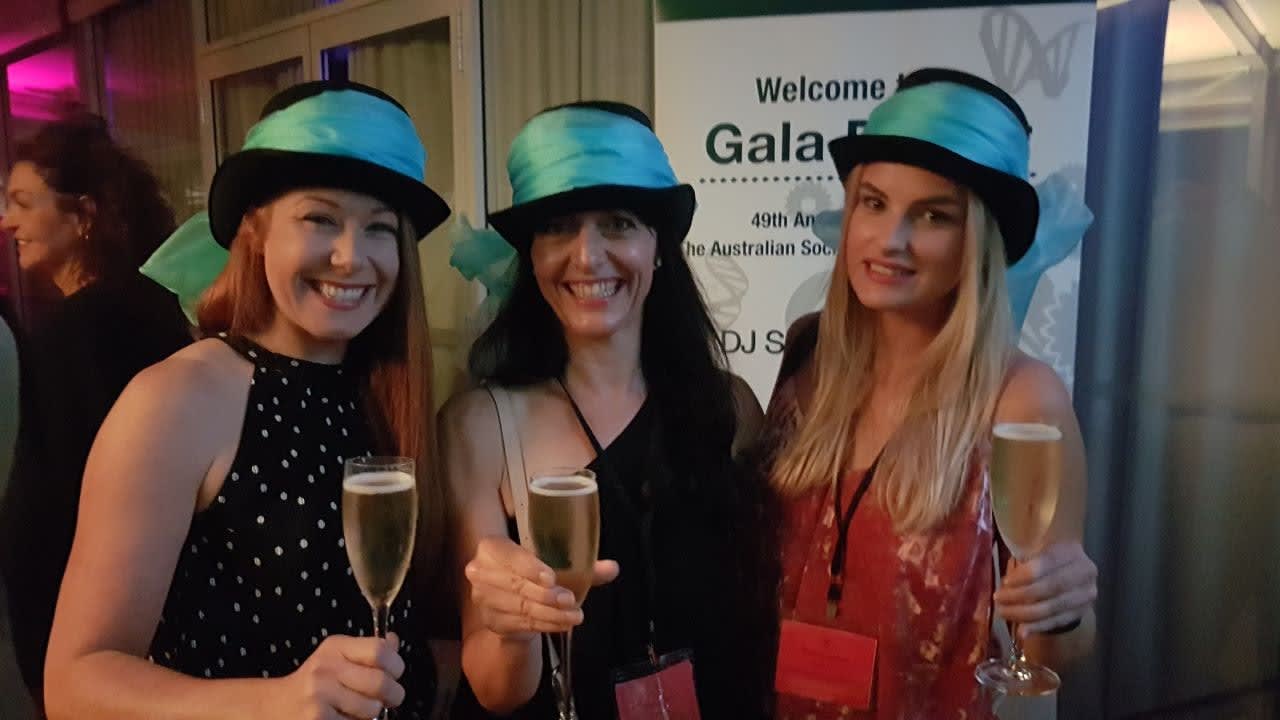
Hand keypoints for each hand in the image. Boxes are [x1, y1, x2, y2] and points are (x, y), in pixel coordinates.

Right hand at [265, 633, 404, 719]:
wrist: (274, 706)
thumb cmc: (314, 682)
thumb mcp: (337, 657)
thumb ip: (368, 651)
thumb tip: (394, 642)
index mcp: (335, 647)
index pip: (379, 650)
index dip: (396, 665)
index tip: (394, 674)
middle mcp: (326, 667)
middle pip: (380, 682)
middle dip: (392, 694)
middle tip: (387, 699)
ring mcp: (320, 695)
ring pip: (371, 709)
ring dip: (372, 714)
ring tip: (358, 710)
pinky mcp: (317, 719)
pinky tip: (342, 718)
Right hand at [464, 536, 619, 640]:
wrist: (511, 600)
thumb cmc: (533, 573)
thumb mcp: (554, 562)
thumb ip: (582, 565)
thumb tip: (612, 568)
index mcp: (491, 547)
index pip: (506, 554)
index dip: (527, 566)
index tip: (551, 578)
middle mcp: (480, 571)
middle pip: (514, 584)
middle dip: (545, 595)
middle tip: (570, 599)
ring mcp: (483, 599)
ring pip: (520, 607)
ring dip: (549, 614)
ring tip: (574, 615)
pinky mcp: (491, 621)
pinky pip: (521, 624)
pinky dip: (544, 625)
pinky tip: (562, 624)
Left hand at [995, 542, 1096, 636]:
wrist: (1072, 573)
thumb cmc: (1046, 559)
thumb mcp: (1037, 550)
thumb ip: (1024, 562)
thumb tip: (1006, 584)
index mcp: (1071, 550)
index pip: (1046, 563)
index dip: (1024, 574)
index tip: (1004, 582)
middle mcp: (1085, 572)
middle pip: (1049, 587)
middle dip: (1020, 595)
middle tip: (998, 598)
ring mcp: (1086, 594)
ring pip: (1052, 607)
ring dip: (1024, 613)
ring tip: (1003, 613)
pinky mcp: (1082, 612)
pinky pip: (1057, 621)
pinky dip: (1037, 627)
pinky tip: (1022, 631)